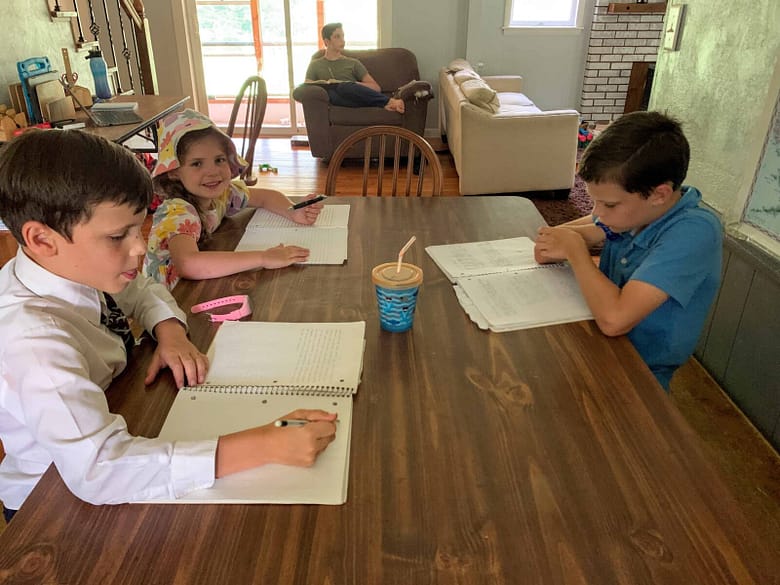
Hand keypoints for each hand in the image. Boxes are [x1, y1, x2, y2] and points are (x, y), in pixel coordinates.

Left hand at [145, 319, 208, 387]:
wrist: (172, 335)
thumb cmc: (166, 348)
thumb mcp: (156, 359)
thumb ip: (152, 371)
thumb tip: (147, 381)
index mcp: (172, 355)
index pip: (176, 366)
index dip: (179, 376)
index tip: (180, 385)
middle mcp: (183, 353)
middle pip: (189, 364)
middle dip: (192, 375)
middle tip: (192, 385)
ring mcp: (191, 352)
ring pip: (198, 361)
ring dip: (201, 371)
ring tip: (200, 381)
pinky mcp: (197, 352)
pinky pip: (204, 358)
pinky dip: (206, 366)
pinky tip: (205, 373)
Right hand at [216, 409, 337, 475]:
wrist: (266, 445)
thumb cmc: (278, 429)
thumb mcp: (298, 414)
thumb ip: (318, 414)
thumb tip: (332, 416)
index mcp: (310, 432)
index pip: (331, 427)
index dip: (326, 422)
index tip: (320, 421)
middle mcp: (311, 446)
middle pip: (330, 436)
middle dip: (323, 431)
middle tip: (309, 427)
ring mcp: (310, 456)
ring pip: (325, 445)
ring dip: (318, 440)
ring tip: (302, 436)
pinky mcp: (308, 463)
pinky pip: (318, 453)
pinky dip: (313, 448)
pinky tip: (301, 444)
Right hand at [262, 243, 309, 267]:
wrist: (263, 257)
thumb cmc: (265, 255)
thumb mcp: (272, 249)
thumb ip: (278, 247)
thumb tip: (281, 245)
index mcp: (282, 248)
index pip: (291, 247)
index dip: (297, 247)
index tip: (301, 248)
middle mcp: (286, 251)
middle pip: (296, 249)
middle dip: (302, 250)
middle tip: (308, 250)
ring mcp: (287, 255)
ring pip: (298, 253)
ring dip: (304, 253)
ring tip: (309, 253)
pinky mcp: (287, 260)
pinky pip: (296, 259)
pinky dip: (302, 259)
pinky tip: (306, 259)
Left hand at [289, 194, 323, 224]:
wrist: (295, 213)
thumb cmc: (299, 207)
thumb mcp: (304, 199)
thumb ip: (310, 196)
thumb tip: (315, 194)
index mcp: (314, 206)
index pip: (321, 205)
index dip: (318, 205)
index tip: (312, 205)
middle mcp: (315, 210)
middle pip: (319, 210)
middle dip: (312, 209)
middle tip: (307, 209)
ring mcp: (314, 215)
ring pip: (316, 214)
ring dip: (309, 213)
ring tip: (305, 212)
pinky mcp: (312, 220)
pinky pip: (313, 218)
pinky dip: (309, 217)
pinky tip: (306, 216)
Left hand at [534, 226, 586, 263]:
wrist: (575, 248)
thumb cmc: (575, 240)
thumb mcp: (569, 231)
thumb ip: (562, 231)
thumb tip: (562, 230)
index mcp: (553, 231)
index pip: (542, 229)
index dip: (541, 231)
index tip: (541, 233)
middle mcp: (549, 237)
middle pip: (538, 238)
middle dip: (539, 239)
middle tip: (541, 241)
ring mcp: (548, 245)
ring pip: (538, 245)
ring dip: (539, 246)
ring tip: (542, 247)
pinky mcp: (549, 253)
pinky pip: (542, 253)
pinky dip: (543, 253)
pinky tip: (545, 253)